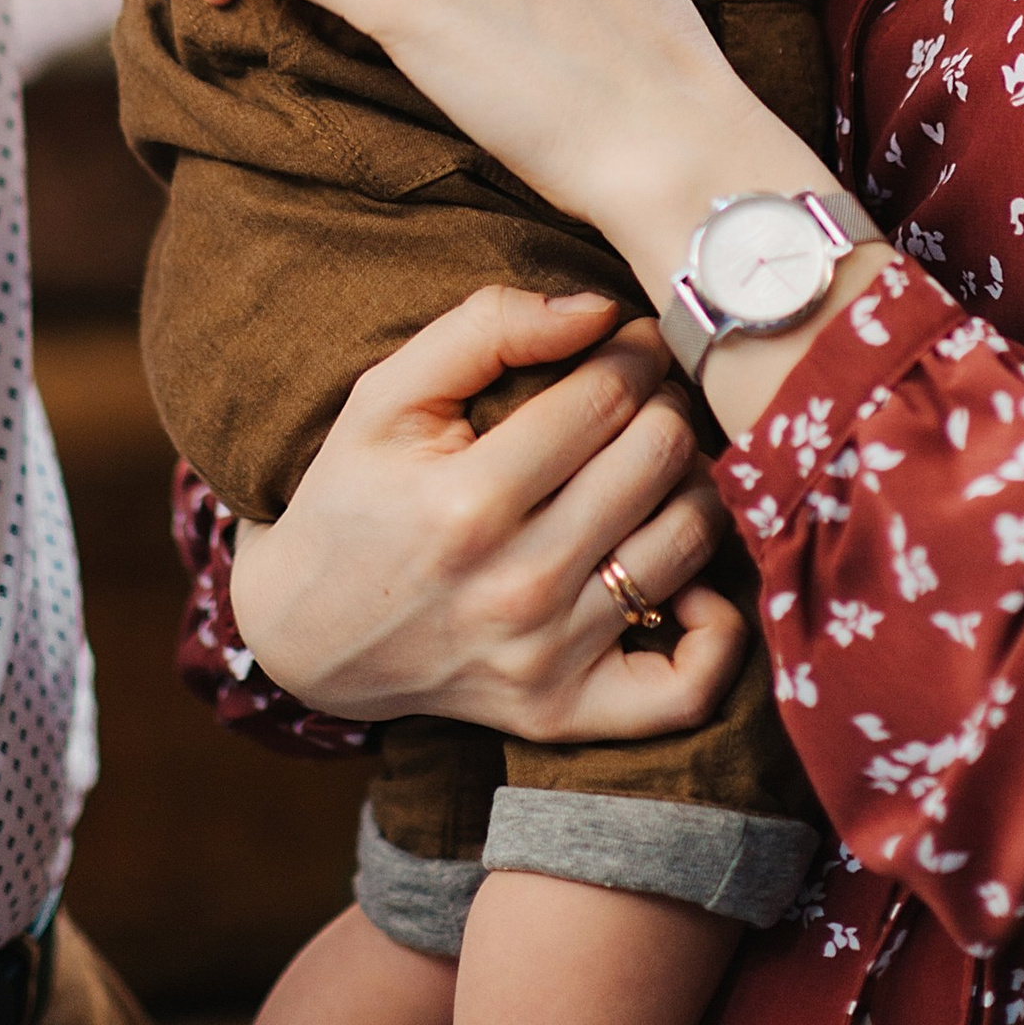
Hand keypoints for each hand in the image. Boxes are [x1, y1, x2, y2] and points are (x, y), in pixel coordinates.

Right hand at [228, 286, 744, 742]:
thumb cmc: (354, 494)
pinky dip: (718, 629)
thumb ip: (488, 328)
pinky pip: (687, 687)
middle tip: (645, 395)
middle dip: (665, 405)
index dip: (635, 350)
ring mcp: (545, 659)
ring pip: (687, 541)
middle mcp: (516, 586)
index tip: (631, 340)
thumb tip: (601, 309)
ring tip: (657, 463)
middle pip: (658, 458)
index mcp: (469, 500)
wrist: (305, 633)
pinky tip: (690, 577)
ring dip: (692, 484)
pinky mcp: (562, 714)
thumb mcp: (389, 393)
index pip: (607, 397)